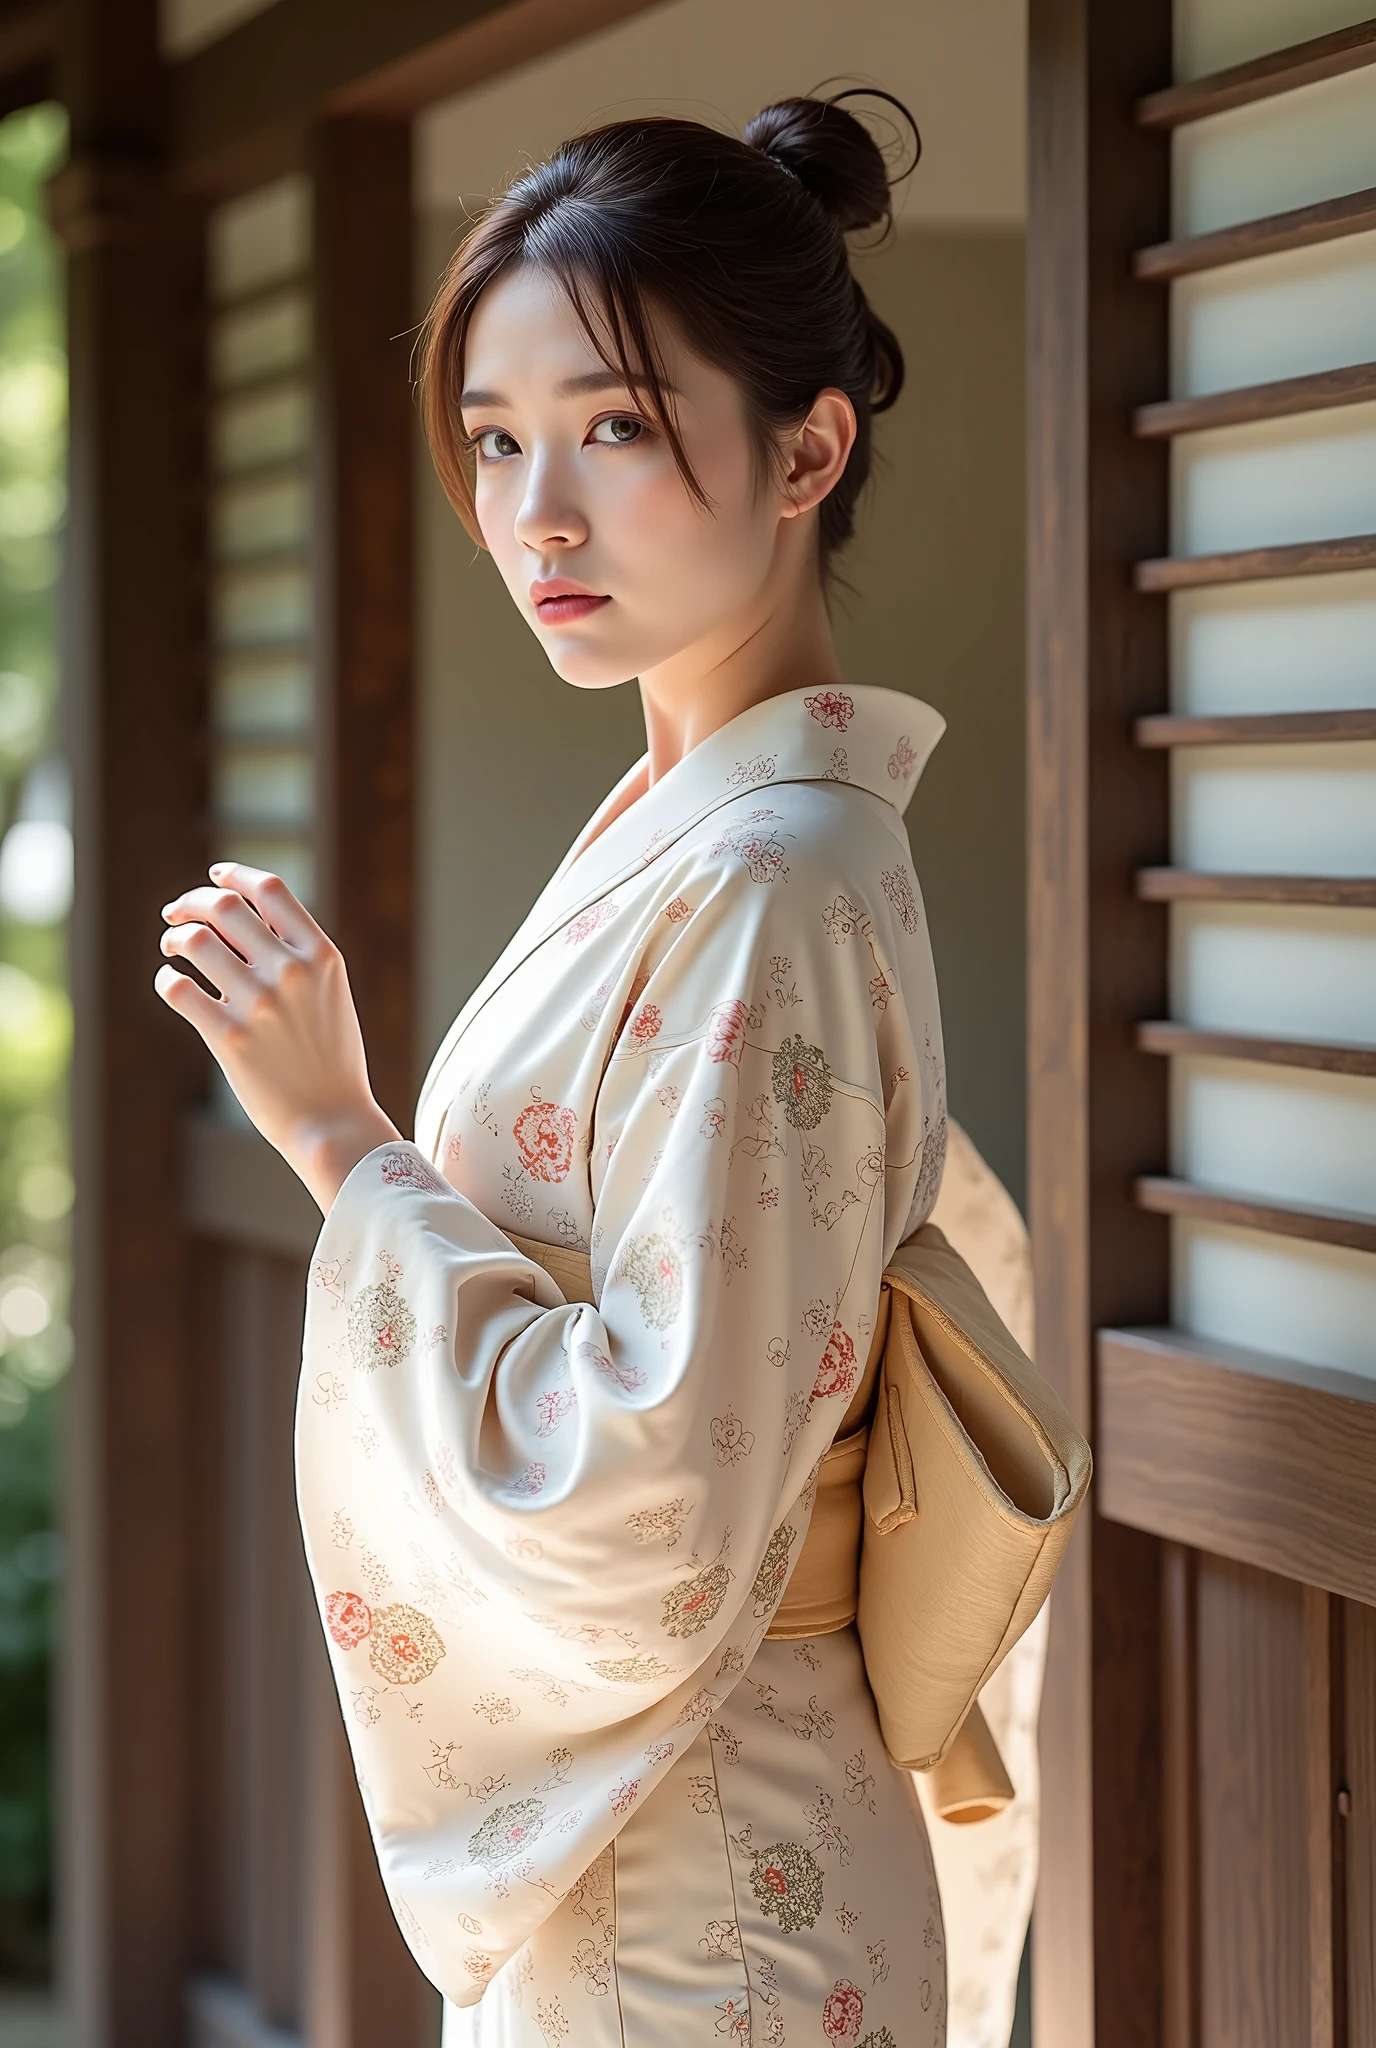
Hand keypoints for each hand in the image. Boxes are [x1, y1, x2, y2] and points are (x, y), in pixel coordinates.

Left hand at [155, 862, 400, 1211]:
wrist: (332, 1119)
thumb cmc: (330, 1056)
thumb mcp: (330, 992)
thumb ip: (297, 953)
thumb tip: (246, 914)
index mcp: (321, 955)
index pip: (270, 890)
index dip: (235, 875)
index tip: (215, 876)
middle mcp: (291, 972)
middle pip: (224, 906)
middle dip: (191, 902)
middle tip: (177, 914)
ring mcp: (260, 1004)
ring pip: (194, 942)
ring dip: (174, 938)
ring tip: (173, 948)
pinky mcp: (230, 1038)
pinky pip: (178, 988)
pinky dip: (167, 979)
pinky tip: (172, 984)